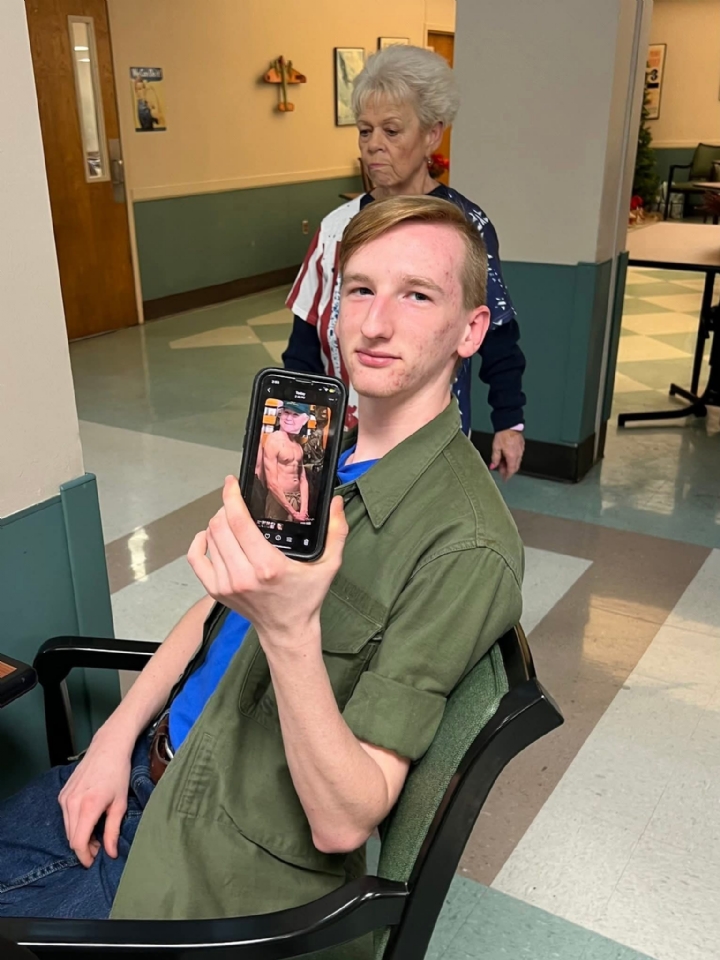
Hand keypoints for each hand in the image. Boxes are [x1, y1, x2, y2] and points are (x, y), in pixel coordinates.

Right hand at [58, 730, 131, 867]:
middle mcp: (71, 803)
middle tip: (100, 847)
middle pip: (71, 838)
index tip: (94, 861)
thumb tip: (110, 854)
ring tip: (97, 834)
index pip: (78, 842)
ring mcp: (64, 798)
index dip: (85, 856)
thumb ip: (113, 830)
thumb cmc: (118, 773)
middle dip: (84, 847)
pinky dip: (75, 824)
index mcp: (88, 806)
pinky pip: (65, 817)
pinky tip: (89, 821)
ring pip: (67, 829)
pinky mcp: (62, 794)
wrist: (108, 748)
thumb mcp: (120, 804)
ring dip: (79, 836)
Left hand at [188, 477, 347, 648]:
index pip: (239, 522)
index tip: (232, 483)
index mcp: (268, 566)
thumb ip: (337, 532)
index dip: (231, 497)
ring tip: (230, 519)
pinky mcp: (216, 591)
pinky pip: (196, 559)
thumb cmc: (306, 598)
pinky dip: (199, 542)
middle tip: (237, 503)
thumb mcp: (329, 565)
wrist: (287, 631)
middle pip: (219, 526)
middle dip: (225, 507)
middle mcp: (243, 575)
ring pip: (209, 538)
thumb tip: (337, 502)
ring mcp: (226, 584)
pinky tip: (209, 535)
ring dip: (217, 522)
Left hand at [490, 429, 524, 480]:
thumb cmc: (503, 434)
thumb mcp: (496, 447)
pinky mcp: (521, 446)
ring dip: (510, 464)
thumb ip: (495, 458)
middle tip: (501, 471)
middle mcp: (518, 455)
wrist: (510, 424)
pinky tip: (507, 457)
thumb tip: (493, 466)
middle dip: (508, 471)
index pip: (511, 470)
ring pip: (517, 462)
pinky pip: (518, 456)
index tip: (504, 479)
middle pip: (515, 467)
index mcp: (512, 456)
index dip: (507, 476)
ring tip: (502, 463)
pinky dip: (513, 459)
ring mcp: (521, 450)